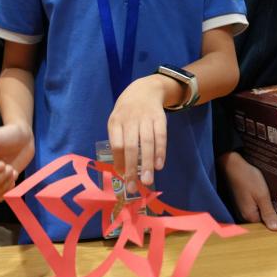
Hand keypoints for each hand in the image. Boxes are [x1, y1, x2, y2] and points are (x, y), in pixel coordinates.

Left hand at [108, 74, 168, 194]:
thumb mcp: (117, 121)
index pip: (117, 144)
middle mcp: (130, 119)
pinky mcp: (160, 118)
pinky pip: (161, 136)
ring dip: (148, 163)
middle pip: (131, 146)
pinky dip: (160, 152)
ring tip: (148, 181)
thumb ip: (118, 141)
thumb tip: (121, 170)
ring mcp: (146, 117)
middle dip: (132, 168)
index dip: (119, 161)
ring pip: (147, 143)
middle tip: (133, 187)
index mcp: (116, 121)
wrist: (145, 89)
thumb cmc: (127, 112)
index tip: (122, 177)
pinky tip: (159, 165)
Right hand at [218, 151, 276, 230]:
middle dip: (272, 212)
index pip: (266, 225)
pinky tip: (265, 193)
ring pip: (258, 210)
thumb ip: (268, 212)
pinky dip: (260, 200)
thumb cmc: (248, 178)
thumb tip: (275, 229)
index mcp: (249, 215)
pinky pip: (254, 204)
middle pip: (262, 218)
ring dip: (266, 205)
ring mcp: (242, 206)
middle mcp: (244, 214)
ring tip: (275, 197)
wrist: (232, 165)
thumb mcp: (261, 195)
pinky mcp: (242, 200)